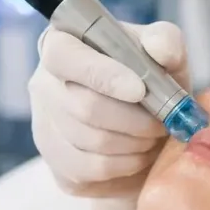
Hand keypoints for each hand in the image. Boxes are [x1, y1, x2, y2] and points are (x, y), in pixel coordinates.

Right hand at [28, 21, 189, 198]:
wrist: (148, 131)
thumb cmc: (151, 82)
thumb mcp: (165, 54)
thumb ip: (165, 40)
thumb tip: (159, 48)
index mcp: (62, 43)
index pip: (63, 55)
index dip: (101, 74)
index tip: (139, 90)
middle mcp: (44, 84)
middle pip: (84, 106)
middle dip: (134, 118)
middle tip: (162, 122)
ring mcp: (45, 127)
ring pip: (91, 140)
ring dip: (135, 142)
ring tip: (154, 136)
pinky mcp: (55, 163)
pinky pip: (92, 168)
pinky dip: (127, 163)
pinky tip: (140, 154)